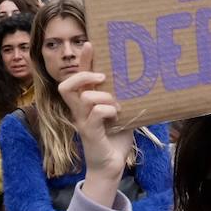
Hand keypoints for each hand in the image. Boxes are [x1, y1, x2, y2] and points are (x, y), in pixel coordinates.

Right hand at [57, 42, 133, 206]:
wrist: (111, 166)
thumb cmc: (116, 139)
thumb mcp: (123, 113)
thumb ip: (125, 98)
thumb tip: (143, 80)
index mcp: (88, 103)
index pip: (81, 77)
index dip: (84, 60)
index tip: (91, 43)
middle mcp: (81, 110)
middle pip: (66, 85)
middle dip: (84, 74)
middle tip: (103, 76)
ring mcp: (83, 121)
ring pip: (83, 97)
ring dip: (103, 96)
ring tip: (117, 103)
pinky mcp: (89, 133)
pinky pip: (95, 113)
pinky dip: (108, 110)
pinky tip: (118, 115)